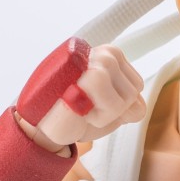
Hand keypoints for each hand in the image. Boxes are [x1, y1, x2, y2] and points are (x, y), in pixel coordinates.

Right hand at [23, 44, 146, 150]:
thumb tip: (137, 106)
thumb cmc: (73, 117)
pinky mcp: (88, 72)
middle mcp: (102, 52)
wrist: (42, 127)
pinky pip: (115, 101)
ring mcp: (94, 59)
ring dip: (105, 114)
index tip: (94, 106)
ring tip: (82, 109)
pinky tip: (80, 110)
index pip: (136, 85)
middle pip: (134, 90)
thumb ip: (129, 105)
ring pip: (127, 95)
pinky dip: (100, 116)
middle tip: (87, 108)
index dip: (120, 105)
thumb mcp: (108, 112)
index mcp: (108, 56)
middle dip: (114, 110)